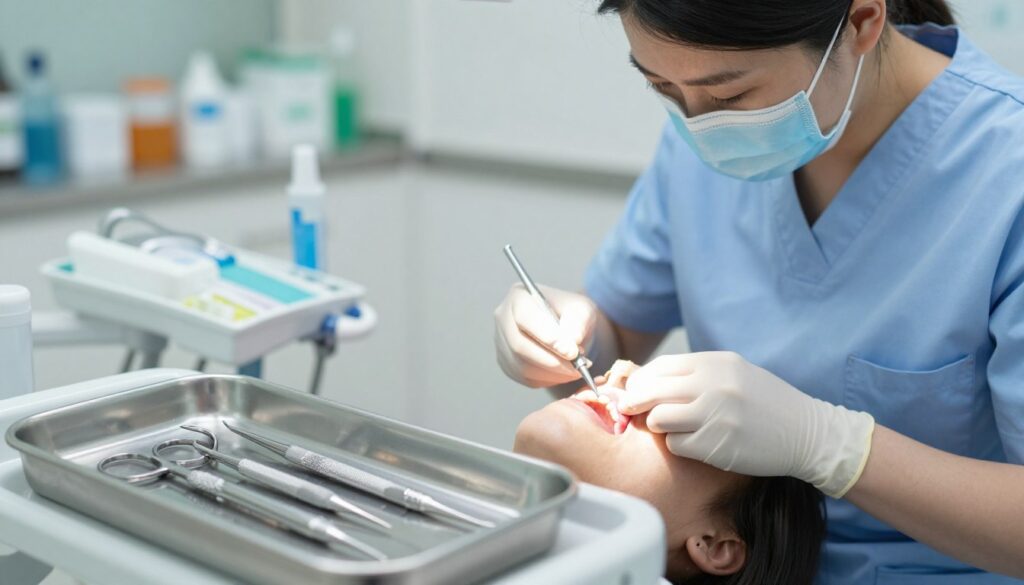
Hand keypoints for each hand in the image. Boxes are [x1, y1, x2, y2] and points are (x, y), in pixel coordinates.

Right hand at [494, 284, 596, 387]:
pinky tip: (563, 374)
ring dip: (551, 373)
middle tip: (576, 368)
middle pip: (519, 345)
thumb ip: (578, 322)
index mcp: (519, 296)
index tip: (572, 352)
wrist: (566, 325)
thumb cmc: (571, 313)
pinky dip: (546, 380)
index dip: (548, 337)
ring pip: (521, 366)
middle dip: (551, 361)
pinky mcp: (506, 361)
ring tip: (574, 370)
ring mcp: (501, 341)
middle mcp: (503, 318)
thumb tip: (572, 341)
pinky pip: (523, 377)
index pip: (525, 318)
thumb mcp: (582, 309)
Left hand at [619, 352, 874, 497]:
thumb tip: (649, 382)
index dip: (641, 380)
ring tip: (672, 427)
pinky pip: (676, 445)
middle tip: (628, 409)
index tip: (633, 390)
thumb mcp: (734, 373)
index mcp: (716, 363)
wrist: (806, 432)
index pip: (661, 367)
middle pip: (652, 391)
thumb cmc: (766, 402)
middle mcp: (713, 385)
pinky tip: (694, 442)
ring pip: (659, 418)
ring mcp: (714, 415)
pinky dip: (678, 444)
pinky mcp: (716, 445)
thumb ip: (697, 374)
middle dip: (635, 401)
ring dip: (658, 425)